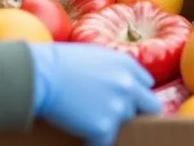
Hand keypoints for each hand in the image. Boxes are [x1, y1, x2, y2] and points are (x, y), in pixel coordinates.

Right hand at [29, 41, 159, 145]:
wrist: (43, 74)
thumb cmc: (62, 62)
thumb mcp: (96, 55)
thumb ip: (115, 69)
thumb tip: (120, 84)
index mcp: (127, 65)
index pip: (146, 85)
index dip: (135, 94)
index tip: (124, 100)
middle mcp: (128, 85)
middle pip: (150, 107)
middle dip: (136, 113)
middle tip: (117, 117)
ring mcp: (118, 107)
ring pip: (125, 125)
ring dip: (111, 125)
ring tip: (89, 119)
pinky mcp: (104, 127)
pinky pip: (105, 142)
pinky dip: (94, 141)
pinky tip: (81, 133)